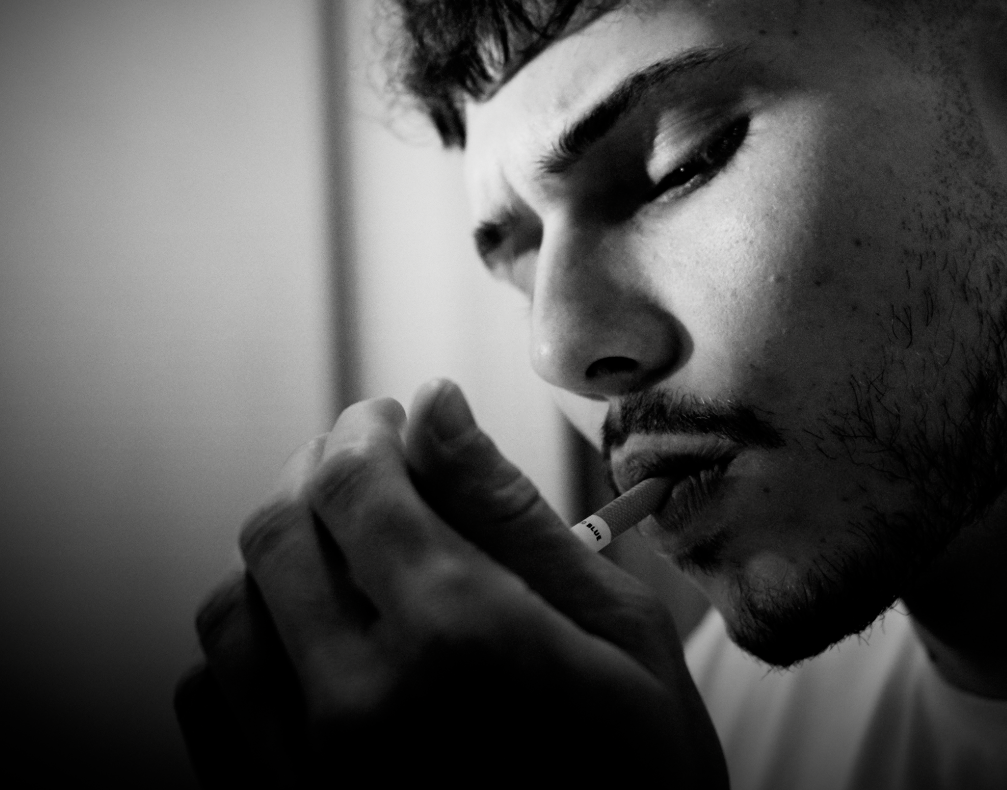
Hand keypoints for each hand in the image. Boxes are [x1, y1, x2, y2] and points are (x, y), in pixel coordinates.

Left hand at [176, 380, 727, 788]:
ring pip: (228, 614)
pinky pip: (209, 705)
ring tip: (344, 555)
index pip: (350, 482)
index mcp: (458, 637)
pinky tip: (312, 641)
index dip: (363, 429)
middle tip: (367, 467)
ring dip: (279, 558)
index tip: (389, 420)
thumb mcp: (617, 632)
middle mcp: (358, 705)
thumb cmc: (644, 781)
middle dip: (318, 474)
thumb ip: (511, 512)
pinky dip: (247, 647)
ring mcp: (306, 778)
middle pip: (277, 534)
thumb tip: (439, 407)